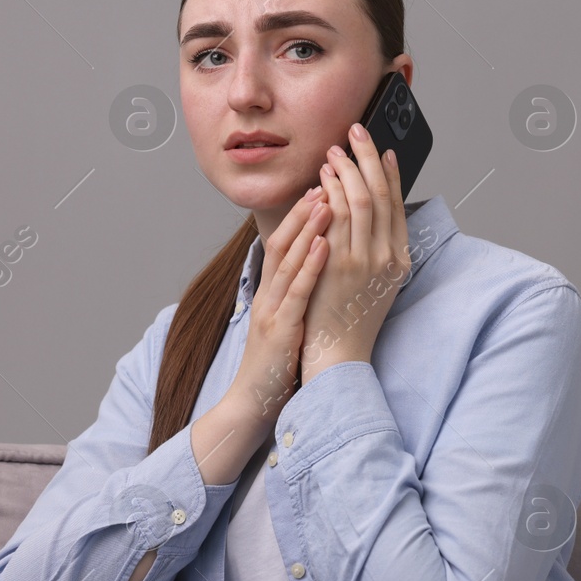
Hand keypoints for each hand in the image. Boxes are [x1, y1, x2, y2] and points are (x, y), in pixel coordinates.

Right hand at [227, 186, 332, 424]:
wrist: (254, 403)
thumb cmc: (277, 365)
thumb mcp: (286, 321)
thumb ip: (296, 295)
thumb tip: (316, 272)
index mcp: (272, 292)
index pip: (286, 242)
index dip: (302, 213)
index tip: (324, 185)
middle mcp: (268, 294)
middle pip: (283, 240)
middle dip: (304, 207)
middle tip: (326, 176)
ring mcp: (272, 310)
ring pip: (288, 259)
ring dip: (307, 226)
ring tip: (327, 196)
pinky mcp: (280, 329)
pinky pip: (297, 291)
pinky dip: (311, 264)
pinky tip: (325, 244)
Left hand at [302, 123, 409, 383]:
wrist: (337, 355)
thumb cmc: (348, 320)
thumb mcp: (372, 284)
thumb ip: (372, 251)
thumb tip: (365, 217)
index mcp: (399, 260)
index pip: (397, 205)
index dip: (389, 174)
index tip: (381, 150)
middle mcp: (388, 257)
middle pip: (382, 194)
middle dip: (369, 158)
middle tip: (355, 132)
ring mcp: (366, 260)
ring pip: (362, 200)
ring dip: (348, 170)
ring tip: (335, 150)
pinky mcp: (343, 265)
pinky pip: (339, 218)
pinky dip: (332, 192)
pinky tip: (322, 178)